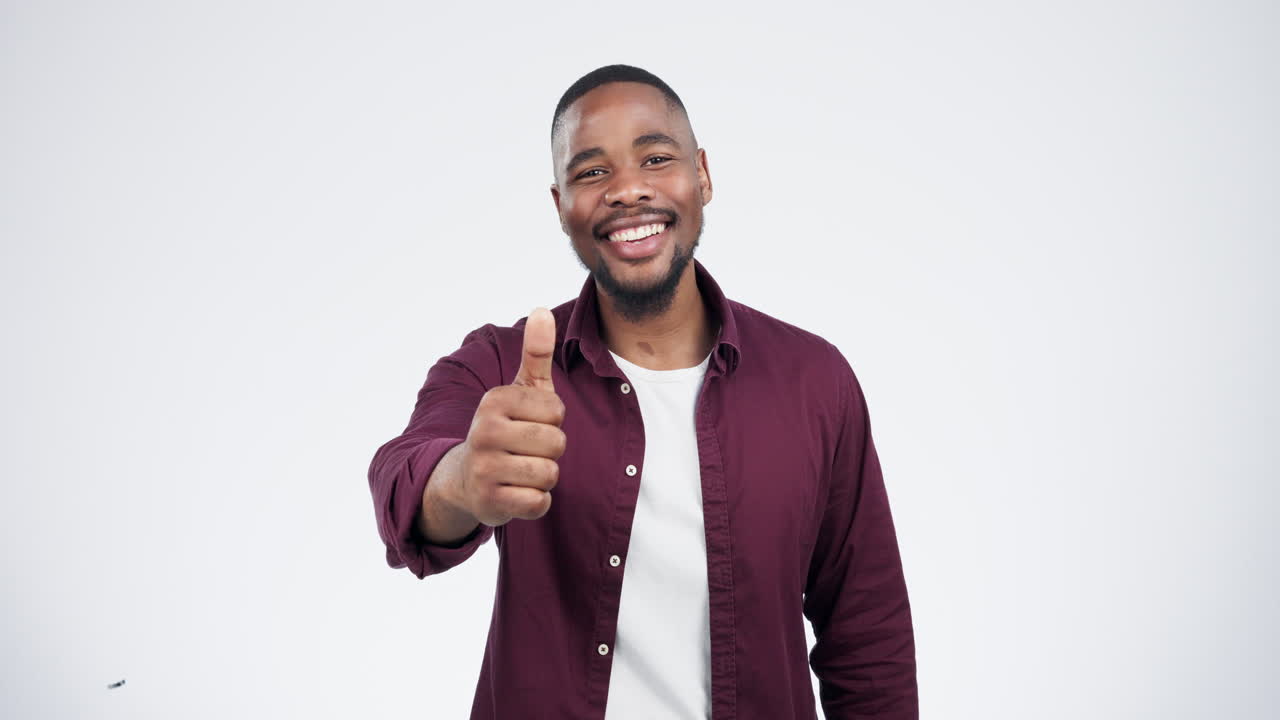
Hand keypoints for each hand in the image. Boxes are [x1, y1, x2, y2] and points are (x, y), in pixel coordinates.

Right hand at [454, 307, 566, 526]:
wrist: (464, 479)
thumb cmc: (504, 428)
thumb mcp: (519, 390)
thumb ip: (535, 353)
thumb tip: (542, 311)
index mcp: (494, 401)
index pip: (556, 410)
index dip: (551, 420)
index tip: (528, 424)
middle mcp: (483, 432)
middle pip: (556, 443)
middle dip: (550, 450)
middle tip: (526, 451)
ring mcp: (484, 468)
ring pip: (550, 474)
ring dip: (544, 476)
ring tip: (521, 470)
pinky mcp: (489, 502)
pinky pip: (539, 503)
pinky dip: (536, 501)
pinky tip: (517, 491)